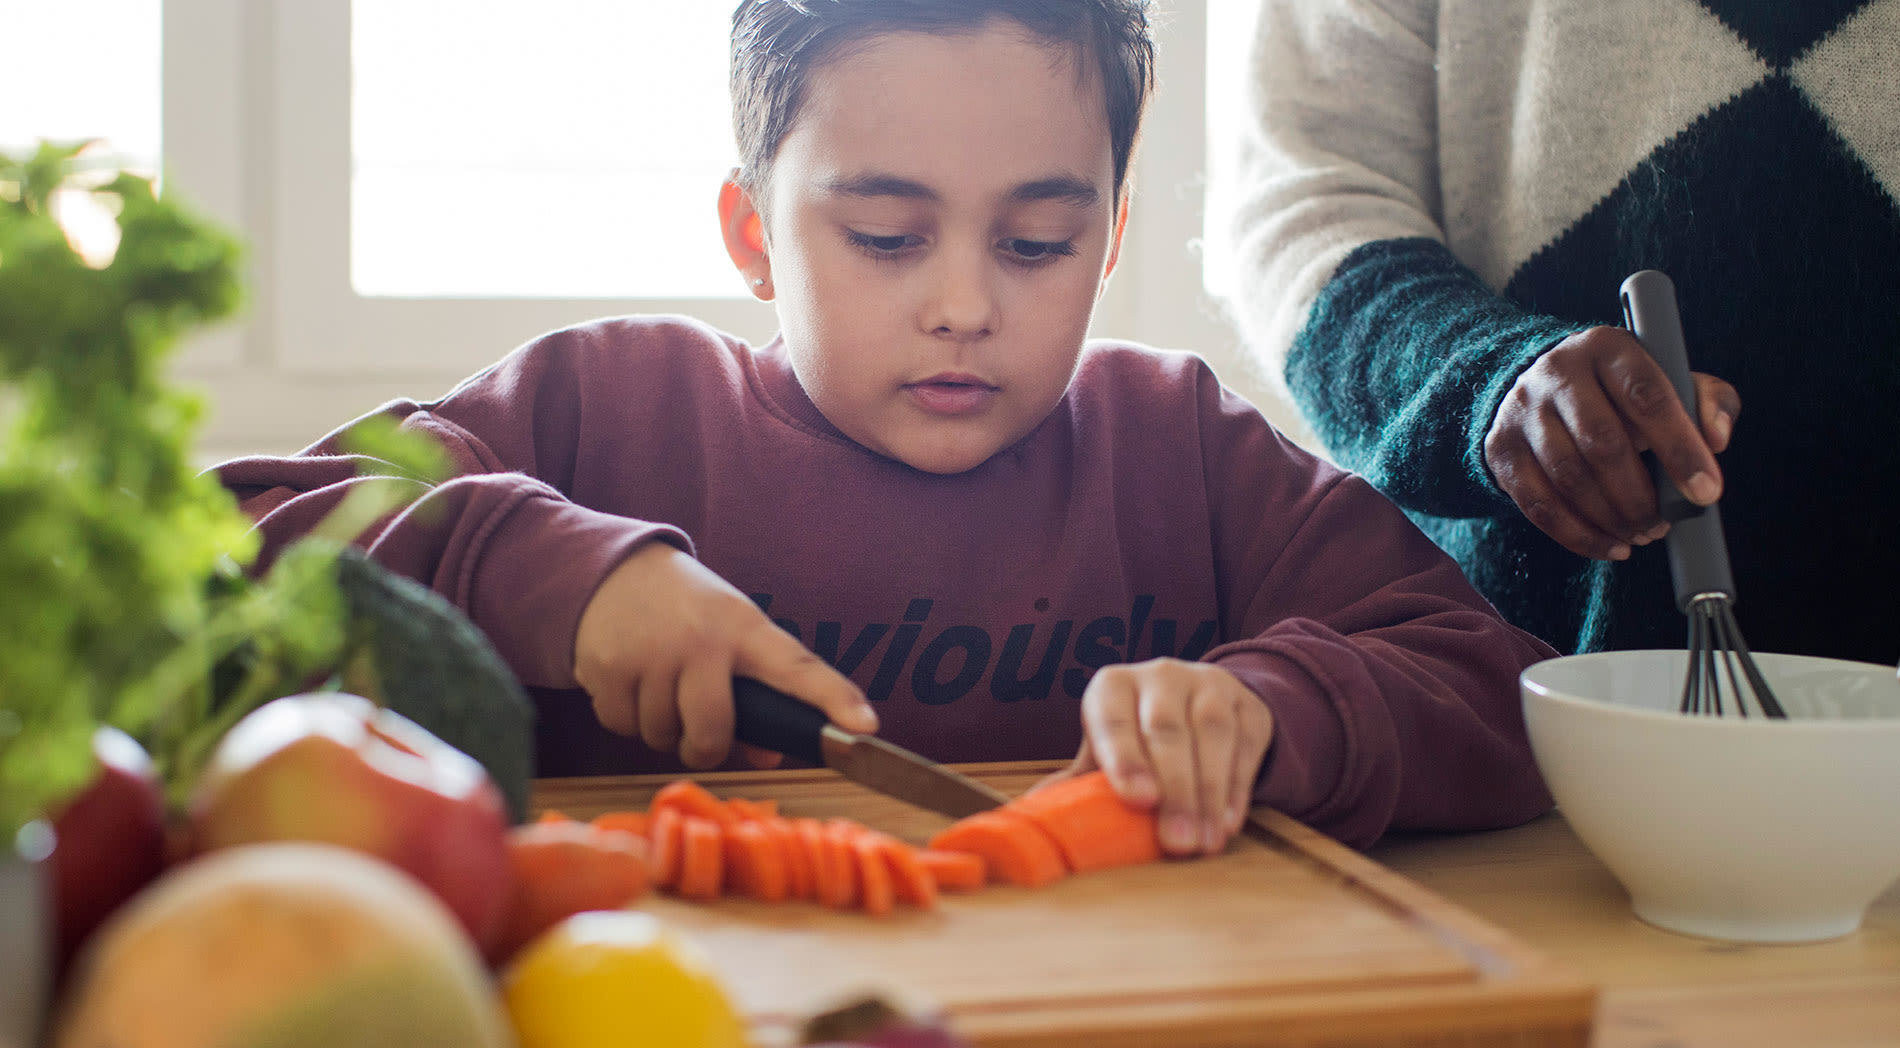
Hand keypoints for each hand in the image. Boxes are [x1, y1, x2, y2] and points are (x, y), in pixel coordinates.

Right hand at [572, 542, 874, 767]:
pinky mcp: (607, 667)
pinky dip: (625, 718)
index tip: (865, 728)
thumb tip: (768, 755)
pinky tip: (629, 683)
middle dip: (704, 747)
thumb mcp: (727, 633)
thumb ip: (754, 693)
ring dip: (660, 730)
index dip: (834, 699)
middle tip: (698, 733)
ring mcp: (651, 653)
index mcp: (743, 627)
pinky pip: (621, 726)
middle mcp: (700, 639)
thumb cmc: (685, 609)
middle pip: (711, 732)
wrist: (611, 568)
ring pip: (662, 736)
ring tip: (659, 690)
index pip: (797, 667)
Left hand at [1047, 659, 1273, 857]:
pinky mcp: (1247, 704)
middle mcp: (1159, 677)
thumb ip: (1076, 781)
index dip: (1124, 758)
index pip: (1114, 719)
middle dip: (1174, 792)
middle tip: (1176, 843)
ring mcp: (1208, 685)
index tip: (1137, 800)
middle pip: (1166, 732)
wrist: (1200, 700)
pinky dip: (1237, 788)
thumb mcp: (1104, 749)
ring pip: (1210, 736)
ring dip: (1208, 795)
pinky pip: (1244, 745)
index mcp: (1112, 687)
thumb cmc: (1137, 734)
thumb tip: (1031, 816)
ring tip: (1203, 843)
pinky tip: (1227, 823)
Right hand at [1484, 325, 1739, 560]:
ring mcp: (1522, 411)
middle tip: (1663, 525)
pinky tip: (1610, 546)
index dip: (1680, 448)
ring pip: (1567, 476)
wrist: (1545, 388)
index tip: (1706, 492)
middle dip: (1640, 496)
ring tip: (1640, 535)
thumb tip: (1716, 439)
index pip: (1646, 397)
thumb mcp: (1671, 381)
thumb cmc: (1623, 393)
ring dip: (1611, 518)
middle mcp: (1558, 372)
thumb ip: (1709, 402)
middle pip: (1602, 442)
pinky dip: (1578, 536)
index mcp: (1608, 348)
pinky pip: (1538, 503)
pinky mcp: (1501, 448)